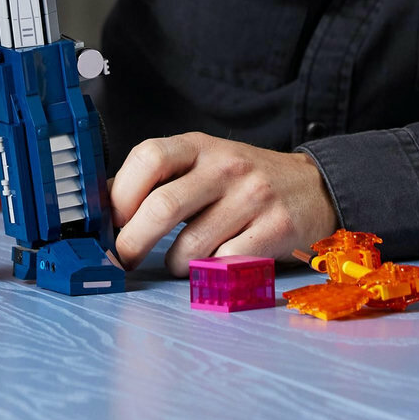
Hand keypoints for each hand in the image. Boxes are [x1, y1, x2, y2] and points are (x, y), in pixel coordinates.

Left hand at [110, 132, 337, 274]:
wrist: (314, 187)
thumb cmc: (242, 180)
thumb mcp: (201, 163)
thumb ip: (159, 179)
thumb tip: (104, 206)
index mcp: (198, 146)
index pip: (148, 157)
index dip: (120, 192)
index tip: (110, 220)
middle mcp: (225, 166)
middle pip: (162, 206)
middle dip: (132, 241)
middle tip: (124, 258)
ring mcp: (252, 197)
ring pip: (191, 245)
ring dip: (175, 263)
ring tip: (181, 261)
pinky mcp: (275, 230)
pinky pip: (226, 264)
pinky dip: (210, 273)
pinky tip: (214, 265)